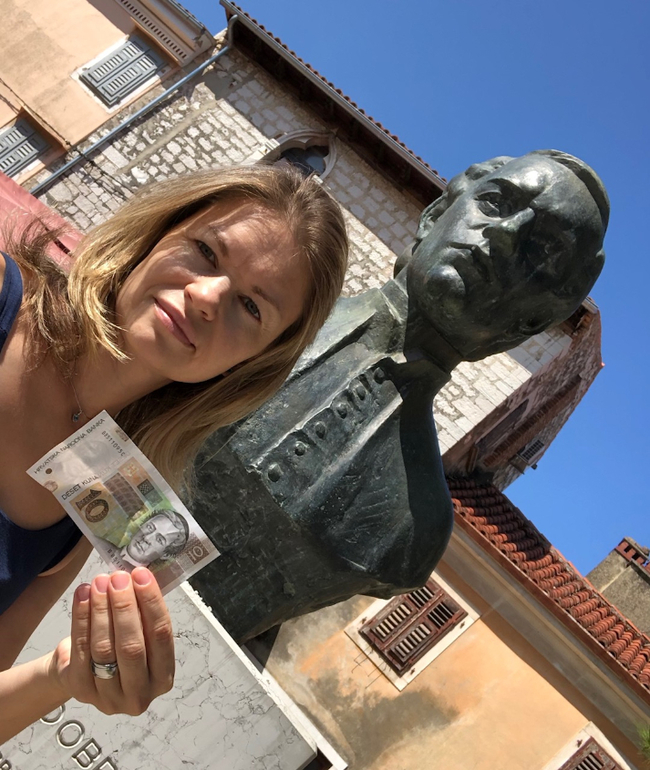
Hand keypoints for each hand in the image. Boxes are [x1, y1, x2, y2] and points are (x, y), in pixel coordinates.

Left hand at [50, 569, 174, 715]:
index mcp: (163, 678)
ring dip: (101, 609)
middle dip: (125, 607)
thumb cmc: (120, 648)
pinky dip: (80, 618)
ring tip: (99, 582)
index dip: (152, 603)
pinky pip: (81, 649)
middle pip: (132, 646)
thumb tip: (138, 577)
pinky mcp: (81, 691)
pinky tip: (83, 595)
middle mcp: (139, 694)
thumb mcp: (141, 636)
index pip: (161, 636)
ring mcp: (109, 697)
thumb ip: (143, 615)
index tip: (142, 575)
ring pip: (104, 648)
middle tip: (118, 578)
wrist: (81, 673)